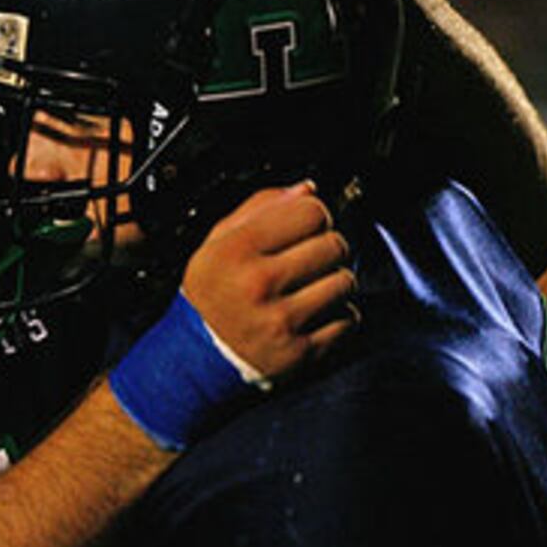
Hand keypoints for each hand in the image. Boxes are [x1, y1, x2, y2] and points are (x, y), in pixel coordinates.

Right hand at [182, 181, 358, 376]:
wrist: (198, 357)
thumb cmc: (213, 294)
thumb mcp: (217, 242)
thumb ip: (261, 207)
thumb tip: (307, 189)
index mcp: (236, 251)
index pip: (310, 212)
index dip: (313, 215)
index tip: (307, 225)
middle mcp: (258, 285)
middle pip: (334, 244)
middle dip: (328, 247)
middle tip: (310, 258)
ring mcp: (281, 321)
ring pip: (346, 281)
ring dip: (336, 281)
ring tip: (313, 287)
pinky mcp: (300, 352)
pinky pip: (348, 320)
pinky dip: (340, 315)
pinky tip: (316, 313)